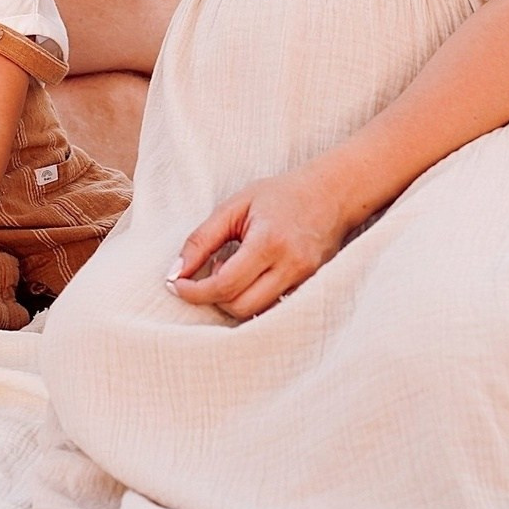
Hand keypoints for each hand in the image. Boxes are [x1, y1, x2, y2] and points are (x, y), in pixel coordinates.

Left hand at [168, 167, 353, 319]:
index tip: (177, 284)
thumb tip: (176, 272)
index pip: (226, 285)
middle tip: (212, 268)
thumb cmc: (280, 196)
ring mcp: (304, 281)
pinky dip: (252, 300)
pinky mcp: (309, 289)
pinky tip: (250, 277)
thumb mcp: (235, 206)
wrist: (332, 195)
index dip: (195, 291)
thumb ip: (202, 239)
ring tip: (233, 268)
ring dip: (233, 299)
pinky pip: (272, 310)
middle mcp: (290, 266)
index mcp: (269, 242)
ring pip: (256, 313)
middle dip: (213, 297)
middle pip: (240, 307)